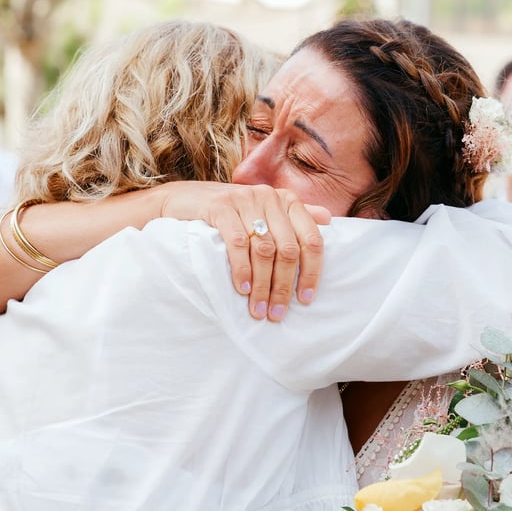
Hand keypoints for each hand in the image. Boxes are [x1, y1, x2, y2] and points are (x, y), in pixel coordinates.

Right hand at [158, 181, 329, 320]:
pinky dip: (241, 269)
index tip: (305, 300)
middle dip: (283, 286)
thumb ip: (295, 215)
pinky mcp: (220, 207)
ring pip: (264, 250)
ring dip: (262, 285)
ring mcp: (245, 200)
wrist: (182, 199)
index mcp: (287, 201)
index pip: (311, 239)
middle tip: (276, 313)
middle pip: (288, 250)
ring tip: (258, 309)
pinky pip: (237, 243)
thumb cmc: (229, 212)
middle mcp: (270, 197)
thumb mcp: (264, 210)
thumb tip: (329, 220)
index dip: (312, 272)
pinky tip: (241, 289)